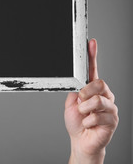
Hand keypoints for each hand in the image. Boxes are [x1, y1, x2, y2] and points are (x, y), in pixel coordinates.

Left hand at [65, 39, 118, 163]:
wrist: (81, 142)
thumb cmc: (76, 123)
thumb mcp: (70, 104)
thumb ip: (75, 92)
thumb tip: (78, 83)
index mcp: (92, 90)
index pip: (94, 70)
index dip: (92, 56)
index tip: (91, 43)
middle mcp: (104, 96)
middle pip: (99, 83)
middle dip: (85, 93)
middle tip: (80, 103)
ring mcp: (110, 107)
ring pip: (97, 100)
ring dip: (85, 110)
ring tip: (84, 116)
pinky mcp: (112, 120)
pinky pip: (97, 116)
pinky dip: (87, 121)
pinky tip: (89, 125)